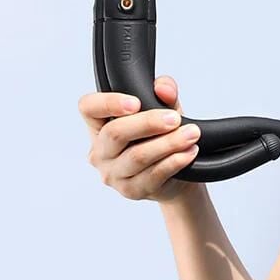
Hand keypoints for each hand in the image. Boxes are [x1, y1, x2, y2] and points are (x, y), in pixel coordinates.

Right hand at [78, 76, 200, 204]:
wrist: (174, 171)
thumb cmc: (161, 133)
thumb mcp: (165, 106)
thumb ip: (164, 91)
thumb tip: (163, 89)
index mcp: (99, 125)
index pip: (88, 108)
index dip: (108, 103)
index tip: (135, 102)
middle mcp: (100, 151)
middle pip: (115, 133)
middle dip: (148, 123)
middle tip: (175, 118)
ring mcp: (113, 174)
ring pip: (137, 156)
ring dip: (168, 144)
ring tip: (191, 134)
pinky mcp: (131, 191)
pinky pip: (153, 175)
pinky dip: (174, 162)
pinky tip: (189, 152)